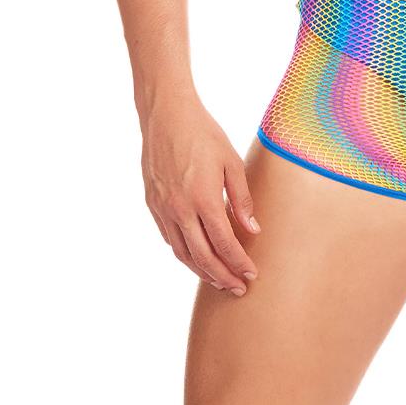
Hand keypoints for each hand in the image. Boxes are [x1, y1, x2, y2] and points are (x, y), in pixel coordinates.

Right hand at [141, 95, 261, 295]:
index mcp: (204, 199)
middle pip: (203, 257)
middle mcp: (180, 209)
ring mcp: (163, 209)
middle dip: (222, 277)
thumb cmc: (204, 134)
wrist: (166, 116)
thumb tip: (252, 230)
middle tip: (238, 289)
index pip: (224, 244)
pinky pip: (170, 239)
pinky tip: (196, 257)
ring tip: (219, 281)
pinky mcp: (152, 204)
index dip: (238, 263)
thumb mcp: (231, 162)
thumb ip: (242, 199)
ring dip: (201, 271)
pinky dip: (184, 254)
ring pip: (183, 253)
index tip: (251, 274)